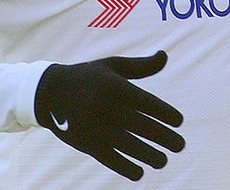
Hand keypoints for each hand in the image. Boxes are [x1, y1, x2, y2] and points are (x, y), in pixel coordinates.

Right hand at [34, 50, 184, 180]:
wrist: (49, 93)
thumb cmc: (89, 77)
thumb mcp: (113, 66)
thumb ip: (141, 65)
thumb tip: (164, 55)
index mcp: (115, 87)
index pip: (146, 102)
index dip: (165, 113)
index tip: (179, 121)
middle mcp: (105, 107)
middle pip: (140, 126)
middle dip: (163, 137)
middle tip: (180, 146)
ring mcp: (95, 127)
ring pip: (127, 145)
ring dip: (148, 155)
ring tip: (163, 161)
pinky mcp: (85, 142)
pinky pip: (108, 158)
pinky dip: (124, 167)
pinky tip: (139, 173)